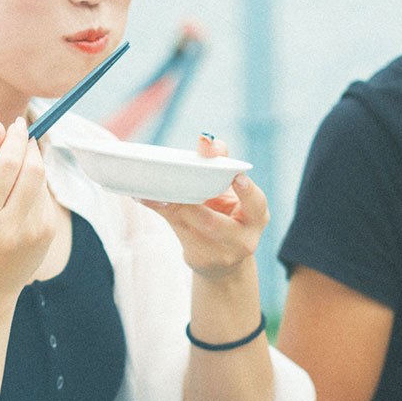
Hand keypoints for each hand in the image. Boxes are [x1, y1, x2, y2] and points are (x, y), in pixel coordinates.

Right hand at [0, 115, 55, 298]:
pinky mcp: (47, 234)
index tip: (16, 124)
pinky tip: (19, 194)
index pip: (7, 167)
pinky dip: (34, 185)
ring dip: (31, 163)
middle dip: (30, 145)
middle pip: (33, 171)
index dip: (15, 140)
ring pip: (41, 181)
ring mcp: (34, 232)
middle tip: (23, 132)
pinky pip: (45, 196)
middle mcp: (11, 226)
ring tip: (14, 165)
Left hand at [140, 133, 268, 279]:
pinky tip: (145, 199)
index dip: (247, 191)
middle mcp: (244, 239)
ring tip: (148, 192)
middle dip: (188, 204)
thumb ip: (220, 163)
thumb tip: (206, 140)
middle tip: (169, 184)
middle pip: (212, 222)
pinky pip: (177, 233)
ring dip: (169, 208)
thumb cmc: (226, 214)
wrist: (224, 260)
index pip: (256, 203)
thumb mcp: (230, 191)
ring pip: (191, 228)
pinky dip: (161, 213)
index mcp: (256, 217)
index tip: (237, 177)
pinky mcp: (200, 259)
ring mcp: (222, 253)